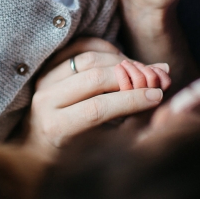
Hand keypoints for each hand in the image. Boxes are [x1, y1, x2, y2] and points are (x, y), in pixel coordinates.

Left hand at [22, 37, 169, 159]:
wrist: (41, 143)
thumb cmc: (76, 152)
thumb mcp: (101, 146)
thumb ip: (127, 120)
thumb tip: (158, 92)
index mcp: (56, 128)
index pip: (97, 109)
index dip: (130, 100)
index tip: (157, 95)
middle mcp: (45, 101)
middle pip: (93, 79)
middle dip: (129, 77)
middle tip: (154, 79)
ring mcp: (44, 81)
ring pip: (87, 59)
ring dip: (119, 61)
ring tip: (140, 70)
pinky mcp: (48, 65)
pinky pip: (79, 46)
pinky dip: (104, 48)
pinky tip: (121, 58)